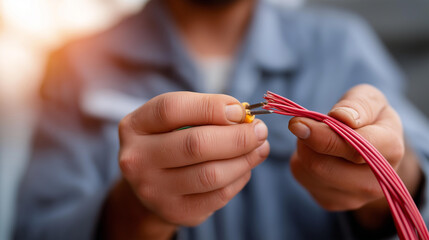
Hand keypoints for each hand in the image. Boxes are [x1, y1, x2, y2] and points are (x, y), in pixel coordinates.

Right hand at [118, 92, 269, 226]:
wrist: (150, 183)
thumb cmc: (169, 140)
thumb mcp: (174, 119)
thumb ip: (203, 110)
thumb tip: (243, 115)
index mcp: (135, 126)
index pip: (171, 109)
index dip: (211, 107)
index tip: (240, 110)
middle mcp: (137, 160)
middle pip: (195, 144)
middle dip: (238, 136)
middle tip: (260, 131)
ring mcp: (154, 190)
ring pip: (211, 174)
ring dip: (245, 159)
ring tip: (260, 147)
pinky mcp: (175, 211)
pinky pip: (218, 195)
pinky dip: (240, 178)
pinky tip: (245, 167)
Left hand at [288, 84, 420, 217]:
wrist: (372, 146)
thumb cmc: (368, 117)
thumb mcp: (369, 99)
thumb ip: (357, 105)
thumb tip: (341, 117)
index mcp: (390, 149)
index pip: (353, 148)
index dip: (322, 136)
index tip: (297, 122)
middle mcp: (375, 181)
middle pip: (323, 165)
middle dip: (307, 140)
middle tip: (303, 123)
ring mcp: (354, 197)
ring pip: (309, 171)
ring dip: (303, 148)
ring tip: (316, 137)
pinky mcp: (332, 202)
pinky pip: (304, 178)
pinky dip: (302, 160)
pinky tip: (316, 153)